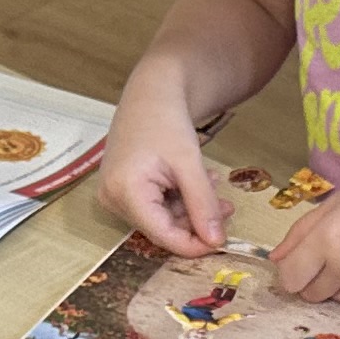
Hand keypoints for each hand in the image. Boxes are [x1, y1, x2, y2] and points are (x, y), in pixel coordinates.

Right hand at [99, 91, 232, 254]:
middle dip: (196, 221)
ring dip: (190, 208)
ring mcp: (114, 195)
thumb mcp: (190, 164)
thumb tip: (216, 241)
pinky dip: (178, 199)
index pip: (162, 235)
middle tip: (227, 207)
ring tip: (215, 186)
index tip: (223, 241)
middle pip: (162, 228)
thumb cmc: (166, 120)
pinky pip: (154, 206)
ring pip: (161, 218)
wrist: (150, 94)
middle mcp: (112, 198)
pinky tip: (196, 182)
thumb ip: (203, 204)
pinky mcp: (121, 190)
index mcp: (124, 191)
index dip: (194, 244)